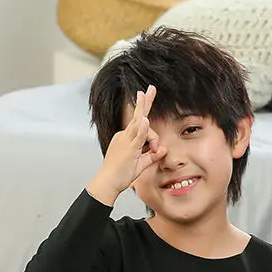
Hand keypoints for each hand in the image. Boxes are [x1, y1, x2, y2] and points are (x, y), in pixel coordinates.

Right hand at [87, 85, 166, 205]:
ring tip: (153, 143)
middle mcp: (124, 135)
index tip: (146, 96)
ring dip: (152, 135)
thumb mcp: (141, 164)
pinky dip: (143, 129)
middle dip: (145, 102)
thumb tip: (164, 149)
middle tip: (151, 88)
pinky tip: (146, 120)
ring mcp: (125, 141)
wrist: (107, 183)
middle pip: (139, 118)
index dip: (147, 116)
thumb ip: (153, 156)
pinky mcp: (129, 149)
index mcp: (126, 137)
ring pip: (142, 128)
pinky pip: (137, 137)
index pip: (142, 126)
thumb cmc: (121, 174)